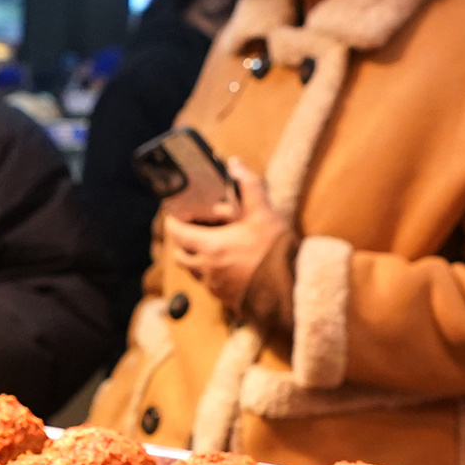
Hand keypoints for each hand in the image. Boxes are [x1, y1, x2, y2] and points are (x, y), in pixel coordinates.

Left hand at [167, 158, 284, 310]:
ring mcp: (216, 287)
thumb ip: (248, 187)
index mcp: (209, 246)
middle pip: (181, 256)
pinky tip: (227, 267)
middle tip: (189, 232)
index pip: (177, 234)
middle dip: (181, 244)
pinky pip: (211, 286)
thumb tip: (235, 164)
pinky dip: (211, 274)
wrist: (291, 290)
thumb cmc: (274, 251)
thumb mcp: (263, 214)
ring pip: (195, 273)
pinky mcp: (227, 300)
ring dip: (196, 260)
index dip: (173, 223)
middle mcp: (207, 269)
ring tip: (208, 248)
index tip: (173, 216)